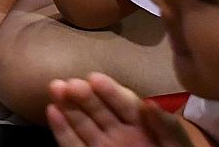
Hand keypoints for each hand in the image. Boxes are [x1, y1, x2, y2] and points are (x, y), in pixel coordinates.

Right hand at [47, 73, 195, 146]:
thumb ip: (166, 128)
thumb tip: (148, 103)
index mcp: (143, 126)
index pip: (124, 103)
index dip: (110, 91)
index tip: (94, 78)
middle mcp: (119, 134)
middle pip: (98, 110)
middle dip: (83, 94)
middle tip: (69, 83)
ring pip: (82, 124)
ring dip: (68, 106)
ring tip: (55, 88)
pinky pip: (72, 146)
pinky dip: (61, 130)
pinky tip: (52, 111)